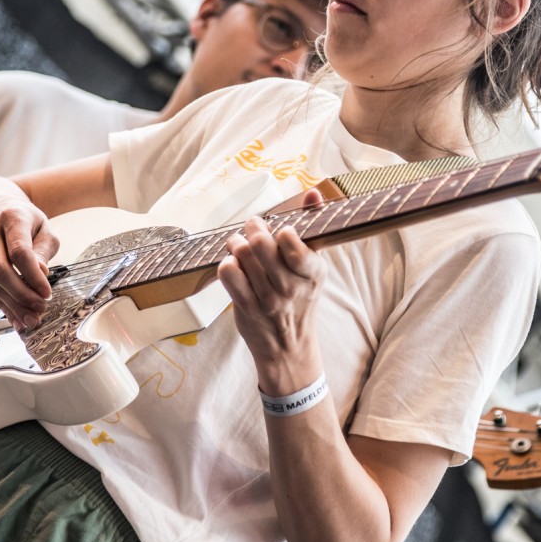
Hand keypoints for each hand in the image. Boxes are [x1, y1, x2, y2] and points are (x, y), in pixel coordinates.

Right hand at [0, 195, 60, 329]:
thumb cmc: (27, 223)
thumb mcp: (43, 229)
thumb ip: (42, 251)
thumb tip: (41, 274)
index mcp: (10, 216)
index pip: (19, 251)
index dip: (33, 276)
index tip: (47, 293)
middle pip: (0, 269)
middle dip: (21, 294)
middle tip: (39, 309)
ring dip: (12, 305)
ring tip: (30, 319)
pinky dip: (4, 306)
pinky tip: (17, 318)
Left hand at [217, 191, 327, 390]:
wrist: (288, 348)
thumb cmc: (300, 299)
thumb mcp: (313, 266)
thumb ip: (313, 226)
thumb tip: (312, 193)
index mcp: (313, 273)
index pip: (292, 243)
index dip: (282, 231)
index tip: (281, 232)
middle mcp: (291, 287)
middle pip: (260, 243)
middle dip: (254, 228)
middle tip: (254, 229)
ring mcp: (267, 299)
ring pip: (241, 254)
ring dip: (237, 243)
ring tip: (241, 245)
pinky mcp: (245, 307)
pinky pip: (227, 272)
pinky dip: (227, 263)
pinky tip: (234, 265)